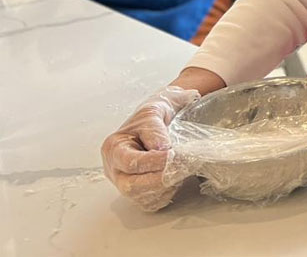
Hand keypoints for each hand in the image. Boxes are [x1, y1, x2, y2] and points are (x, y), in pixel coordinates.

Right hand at [100, 86, 199, 211]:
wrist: (158, 121)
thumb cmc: (152, 117)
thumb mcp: (153, 114)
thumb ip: (156, 131)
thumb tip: (162, 150)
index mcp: (114, 148)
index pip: (130, 163)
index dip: (154, 162)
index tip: (173, 155)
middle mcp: (114, 169)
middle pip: (132, 186)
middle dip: (160, 179)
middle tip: (181, 167)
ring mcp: (124, 183)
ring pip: (141, 197)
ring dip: (166, 187)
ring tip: (181, 170)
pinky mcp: (137, 193)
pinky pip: (150, 203)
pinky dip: (166, 194)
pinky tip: (175, 180)